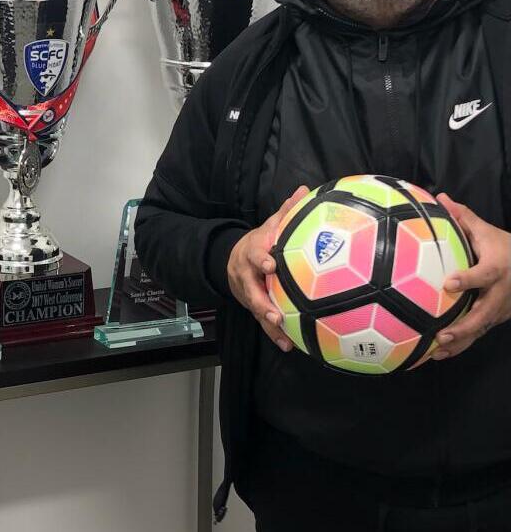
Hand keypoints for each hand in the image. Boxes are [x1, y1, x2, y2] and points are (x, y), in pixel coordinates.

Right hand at [227, 186, 310, 351]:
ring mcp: (247, 291)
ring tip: (281, 333)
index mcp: (252, 252)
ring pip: (255, 308)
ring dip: (267, 322)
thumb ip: (287, 212)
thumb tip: (305, 190)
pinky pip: (261, 321)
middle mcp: (246, 274)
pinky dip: (274, 334)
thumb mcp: (270, 225)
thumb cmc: (261, 241)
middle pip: (250, 289)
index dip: (261, 260)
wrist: (232, 258)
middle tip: (274, 313)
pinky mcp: (252, 305)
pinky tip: (288, 345)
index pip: (254, 254)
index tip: (271, 266)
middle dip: (260, 302)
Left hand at [432, 194, 510, 359]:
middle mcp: (501, 292)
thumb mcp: (486, 231)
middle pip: (486, 312)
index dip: (469, 279)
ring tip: (436, 351)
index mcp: (497, 267)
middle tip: (443, 334)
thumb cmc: (503, 247)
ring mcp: (500, 309)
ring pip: (482, 328)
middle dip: (465, 325)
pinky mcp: (495, 319)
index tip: (449, 283)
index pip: (485, 274)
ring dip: (461, 342)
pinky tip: (438, 355)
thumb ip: (463, 217)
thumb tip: (439, 198)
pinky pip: (479, 334)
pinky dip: (461, 346)